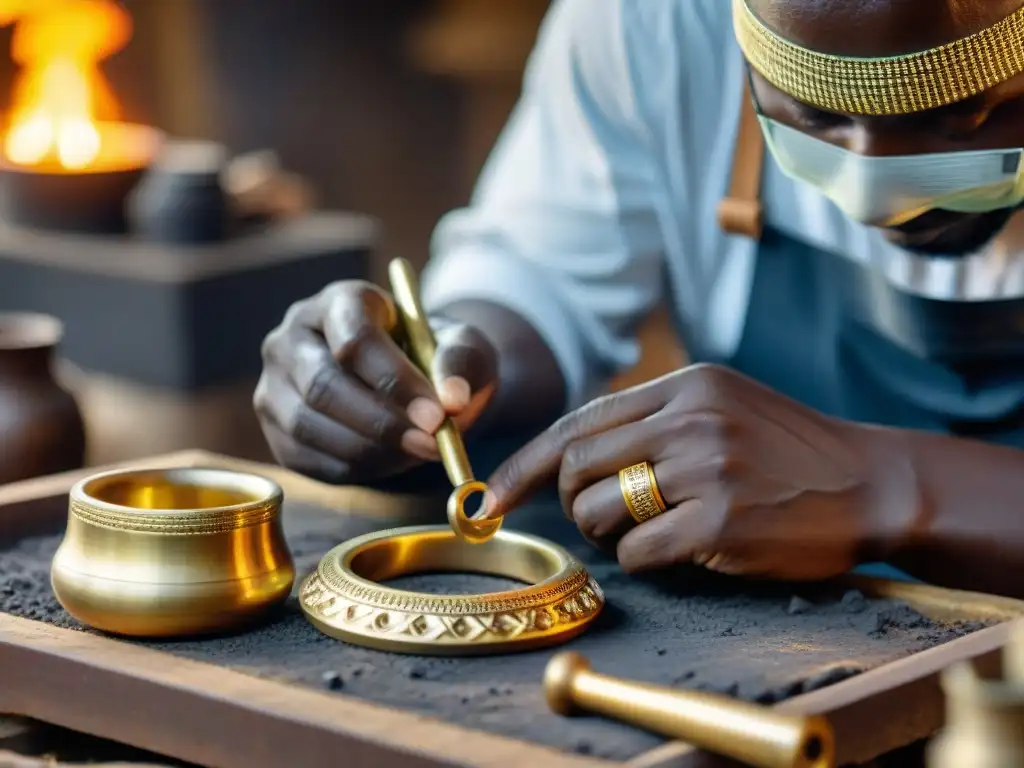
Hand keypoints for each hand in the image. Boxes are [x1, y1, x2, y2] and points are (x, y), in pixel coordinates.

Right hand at [255, 280, 497, 483]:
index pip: (355, 340)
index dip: (395, 382)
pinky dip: (354, 468)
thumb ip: (462, 362)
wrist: (410, 383)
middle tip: (431, 444)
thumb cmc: (434, 357)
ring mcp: (275, 384)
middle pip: (323, 385)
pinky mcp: (274, 428)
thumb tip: (452, 399)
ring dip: (371, 450)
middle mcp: (293, 337)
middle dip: (382, 423)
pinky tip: (392, 460)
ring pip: (308, 426)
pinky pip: (306, 459)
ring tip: (418, 452)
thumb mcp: (463, 347)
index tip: (436, 415)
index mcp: (339, 302)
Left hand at [483, 364, 919, 580]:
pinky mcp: (720, 523)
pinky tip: (677, 552)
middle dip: (564, 500)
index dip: (526, 463)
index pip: (579, 422)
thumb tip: (573, 455)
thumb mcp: (725, 406)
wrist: (874, 482)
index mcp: (686, 387)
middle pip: (575, 464)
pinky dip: (639, 560)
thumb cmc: (791, 451)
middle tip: (589, 517)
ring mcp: (706, 469)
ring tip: (642, 531)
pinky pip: (636, 552)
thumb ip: (655, 419)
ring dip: (602, 532)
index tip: (492, 496)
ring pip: (596, 508)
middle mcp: (691, 420)